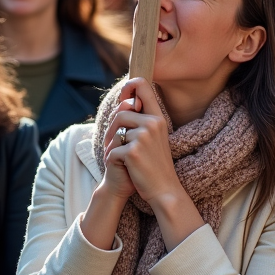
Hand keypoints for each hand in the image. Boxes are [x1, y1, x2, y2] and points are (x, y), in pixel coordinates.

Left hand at [103, 78, 183, 207]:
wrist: (164, 189)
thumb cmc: (155, 163)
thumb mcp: (154, 137)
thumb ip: (143, 120)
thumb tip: (124, 102)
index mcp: (158, 118)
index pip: (143, 85)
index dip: (128, 86)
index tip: (122, 98)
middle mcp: (153, 123)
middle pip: (120, 112)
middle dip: (111, 128)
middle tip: (110, 142)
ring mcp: (143, 137)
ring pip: (115, 132)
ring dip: (109, 144)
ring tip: (113, 154)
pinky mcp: (133, 152)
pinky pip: (112, 149)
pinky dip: (110, 158)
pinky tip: (117, 166)